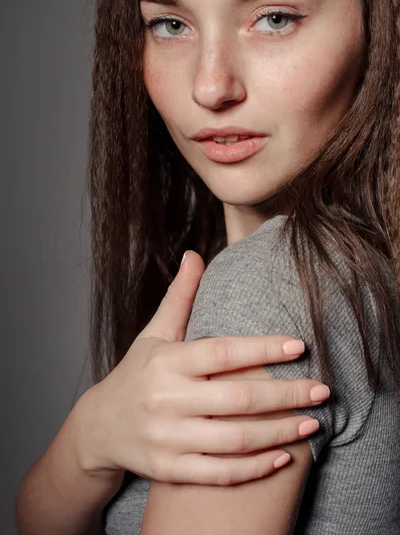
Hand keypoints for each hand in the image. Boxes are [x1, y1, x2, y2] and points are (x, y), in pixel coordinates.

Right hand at [73, 251, 328, 485]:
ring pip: (235, 439)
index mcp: (166, 361)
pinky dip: (254, 468)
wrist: (98, 428)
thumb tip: (195, 255)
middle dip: (286, 394)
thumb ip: (179, 298)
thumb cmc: (136, 374)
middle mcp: (165, 399)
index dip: (262, 348)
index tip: (299, 346)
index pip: (221, 352)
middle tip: (323, 390)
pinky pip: (219, 473)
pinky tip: (282, 456)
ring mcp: (167, 438)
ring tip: (312, 423)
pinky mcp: (169, 469)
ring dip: (280, 432)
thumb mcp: (153, 334)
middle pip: (237, 398)